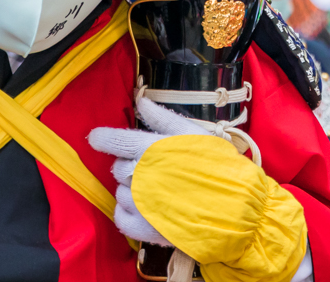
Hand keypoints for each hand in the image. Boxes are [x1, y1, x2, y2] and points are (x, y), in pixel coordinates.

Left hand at [87, 97, 209, 244]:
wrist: (234, 207)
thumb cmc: (217, 166)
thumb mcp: (194, 134)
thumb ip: (163, 118)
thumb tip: (141, 101)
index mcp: (150, 149)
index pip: (115, 140)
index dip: (103, 137)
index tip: (95, 137)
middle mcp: (140, 175)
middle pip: (118, 168)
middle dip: (130, 165)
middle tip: (154, 169)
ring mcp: (140, 204)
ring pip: (120, 192)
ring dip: (132, 189)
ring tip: (158, 190)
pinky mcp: (143, 228)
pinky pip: (120, 217)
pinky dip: (128, 212)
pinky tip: (145, 208)